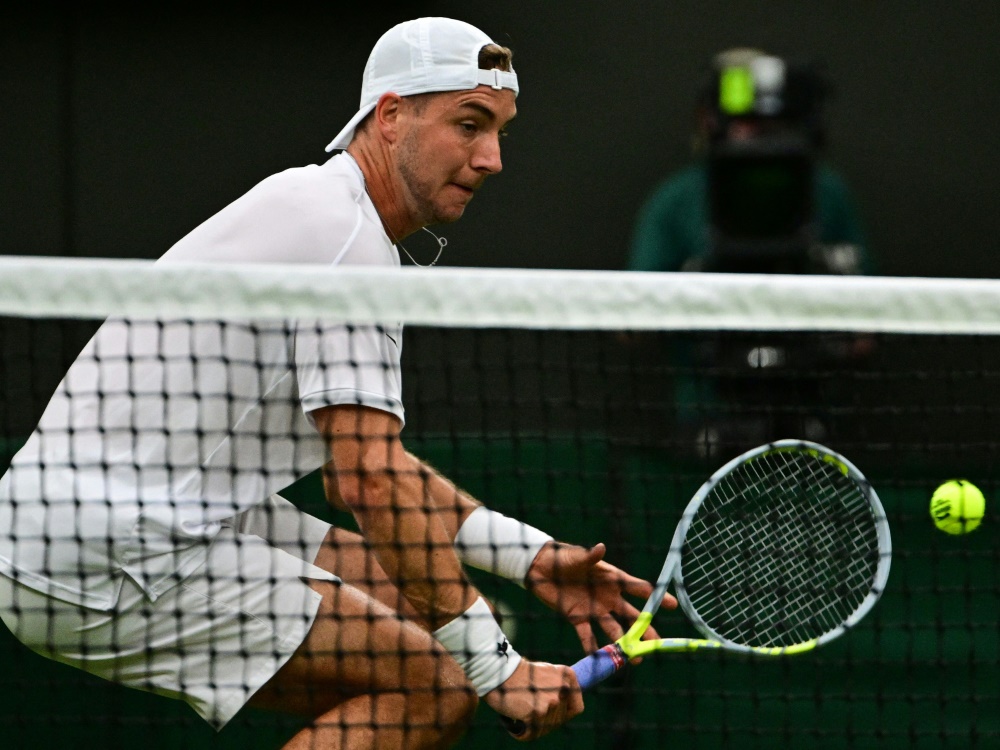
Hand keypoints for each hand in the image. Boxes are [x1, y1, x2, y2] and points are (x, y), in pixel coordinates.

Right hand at [482, 659, 582, 740]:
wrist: (500, 672)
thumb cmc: (521, 673)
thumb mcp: (547, 672)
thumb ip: (560, 686)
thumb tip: (566, 702)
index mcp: (568, 677)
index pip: (577, 708)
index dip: (565, 713)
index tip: (554, 713)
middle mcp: (563, 690)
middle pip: (560, 719)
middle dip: (547, 719)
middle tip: (531, 709)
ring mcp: (551, 702)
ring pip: (546, 727)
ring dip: (535, 725)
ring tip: (522, 711)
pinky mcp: (537, 713)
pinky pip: (532, 733)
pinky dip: (522, 731)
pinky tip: (516, 721)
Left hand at [525, 541, 677, 652]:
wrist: (541, 568)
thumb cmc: (563, 557)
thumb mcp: (577, 557)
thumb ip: (590, 556)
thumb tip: (601, 547)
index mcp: (612, 579)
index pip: (638, 589)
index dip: (656, 596)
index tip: (672, 605)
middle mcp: (607, 597)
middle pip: (631, 616)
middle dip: (645, 630)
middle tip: (657, 644)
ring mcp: (594, 609)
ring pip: (613, 629)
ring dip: (623, 643)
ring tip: (634, 659)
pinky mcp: (576, 617)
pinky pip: (587, 635)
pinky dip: (592, 647)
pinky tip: (600, 659)